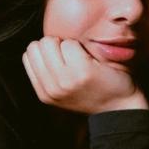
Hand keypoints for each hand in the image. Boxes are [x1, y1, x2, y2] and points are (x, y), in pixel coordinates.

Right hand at [22, 36, 148, 114]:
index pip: (28, 55)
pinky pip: (70, 44)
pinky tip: (90, 59)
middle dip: (53, 44)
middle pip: (37, 46)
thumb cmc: (93, 92)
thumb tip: (38, 46)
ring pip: (51, 42)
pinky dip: (80, 45)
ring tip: (80, 58)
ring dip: (66, 44)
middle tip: (70, 56)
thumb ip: (47, 73)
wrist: (120, 106)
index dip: (45, 51)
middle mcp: (52, 88)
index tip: (60, 58)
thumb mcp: (62, 91)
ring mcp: (66, 80)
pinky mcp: (82, 71)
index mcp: (44, 93)